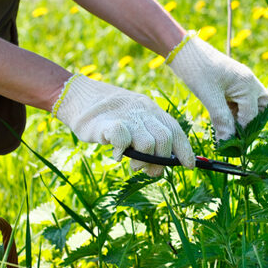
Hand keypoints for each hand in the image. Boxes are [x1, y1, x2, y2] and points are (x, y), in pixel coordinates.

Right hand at [54, 74, 194, 176]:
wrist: (78, 96)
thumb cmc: (108, 113)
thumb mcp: (134, 118)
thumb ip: (149, 134)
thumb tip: (164, 162)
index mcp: (152, 110)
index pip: (175, 130)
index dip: (184, 150)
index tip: (189, 165)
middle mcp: (143, 111)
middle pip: (165, 139)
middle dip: (161, 161)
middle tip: (151, 171)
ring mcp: (126, 117)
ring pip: (148, 144)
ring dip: (142, 161)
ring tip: (132, 164)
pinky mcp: (108, 124)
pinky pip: (123, 140)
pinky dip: (122, 153)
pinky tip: (117, 155)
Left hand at [168, 34, 267, 140]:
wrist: (183, 50)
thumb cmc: (196, 69)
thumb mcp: (209, 97)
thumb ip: (222, 119)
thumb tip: (227, 142)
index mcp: (248, 84)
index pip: (251, 117)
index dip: (241, 133)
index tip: (229, 146)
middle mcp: (250, 82)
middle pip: (262, 109)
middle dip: (251, 124)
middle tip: (235, 136)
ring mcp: (243, 82)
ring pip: (252, 106)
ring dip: (242, 119)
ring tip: (226, 128)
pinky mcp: (233, 83)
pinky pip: (241, 102)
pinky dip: (234, 112)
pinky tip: (221, 119)